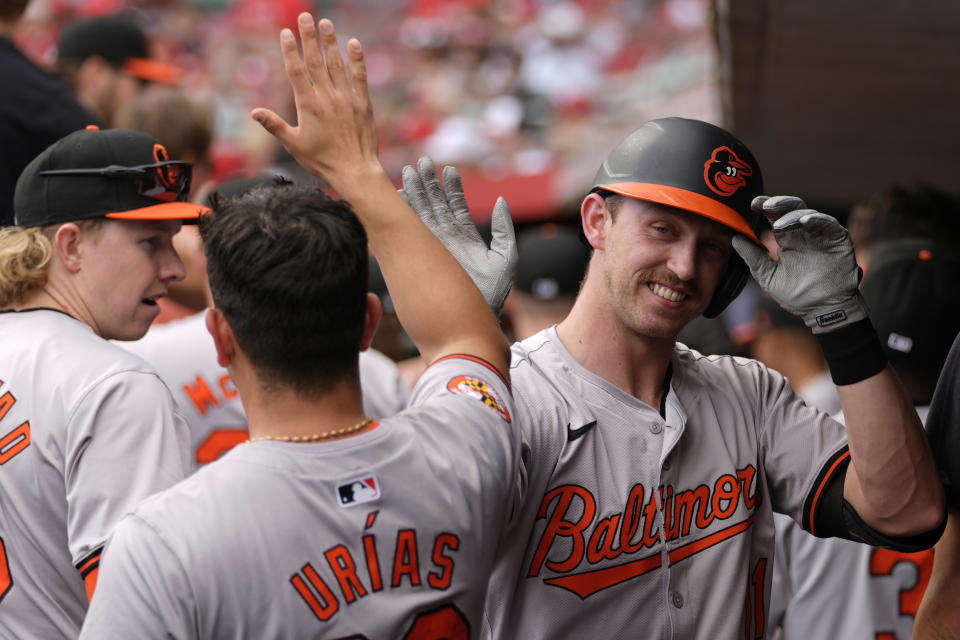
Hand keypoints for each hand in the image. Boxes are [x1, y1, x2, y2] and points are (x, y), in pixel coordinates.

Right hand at [250, 14, 378, 186]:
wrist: (355, 170)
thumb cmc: (322, 160)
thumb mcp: (294, 144)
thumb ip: (275, 125)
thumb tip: (254, 112)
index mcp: (308, 105)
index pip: (296, 71)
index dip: (290, 51)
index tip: (286, 33)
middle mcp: (327, 97)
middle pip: (316, 61)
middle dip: (309, 37)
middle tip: (305, 17)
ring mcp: (346, 98)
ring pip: (337, 64)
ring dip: (330, 42)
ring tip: (325, 23)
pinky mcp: (363, 103)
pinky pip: (360, 76)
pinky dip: (357, 59)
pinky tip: (353, 43)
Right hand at [399, 157, 516, 312]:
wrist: (471, 321)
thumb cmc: (490, 296)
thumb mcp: (504, 259)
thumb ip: (504, 231)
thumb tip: (501, 201)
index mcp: (464, 236)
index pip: (455, 205)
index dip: (451, 186)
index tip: (448, 169)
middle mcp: (445, 239)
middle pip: (433, 204)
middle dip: (427, 183)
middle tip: (420, 163)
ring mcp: (430, 247)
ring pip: (419, 214)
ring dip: (414, 193)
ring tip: (409, 172)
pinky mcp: (419, 256)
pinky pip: (408, 232)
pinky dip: (402, 215)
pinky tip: (396, 198)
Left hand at [732, 195, 867, 332]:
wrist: (823, 311)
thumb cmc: (798, 295)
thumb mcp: (769, 276)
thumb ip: (753, 258)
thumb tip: (734, 239)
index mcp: (787, 240)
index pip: (775, 217)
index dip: (765, 207)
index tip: (753, 204)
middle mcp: (803, 234)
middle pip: (791, 209)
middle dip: (778, 204)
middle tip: (765, 205)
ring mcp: (821, 235)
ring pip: (808, 214)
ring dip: (792, 215)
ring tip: (779, 225)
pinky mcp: (838, 239)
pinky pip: (829, 224)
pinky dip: (817, 219)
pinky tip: (805, 221)